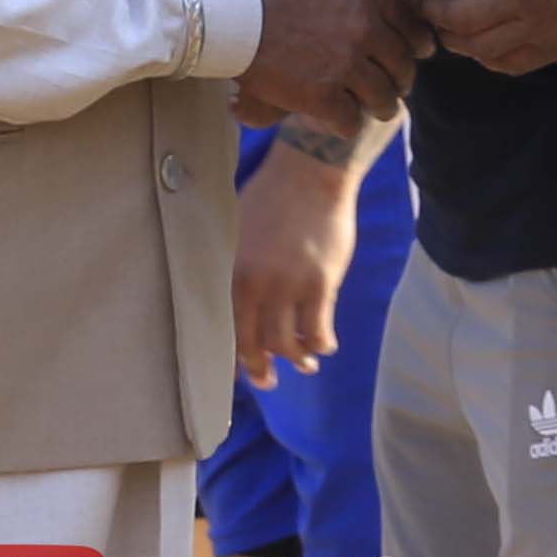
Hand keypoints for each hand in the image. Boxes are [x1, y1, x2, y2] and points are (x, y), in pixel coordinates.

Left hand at [234, 138, 365, 380]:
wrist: (311, 173)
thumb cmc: (273, 196)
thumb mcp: (240, 231)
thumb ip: (239, 266)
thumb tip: (240, 292)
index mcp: (234, 273)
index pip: (229, 328)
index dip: (234, 356)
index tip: (239, 371)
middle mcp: (257, 286)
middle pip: (255, 343)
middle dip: (262, 369)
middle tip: (268, 382)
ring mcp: (290, 286)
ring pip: (289, 342)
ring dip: (298, 359)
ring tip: (306, 365)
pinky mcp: (321, 284)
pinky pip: (319, 328)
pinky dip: (323, 343)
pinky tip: (326, 345)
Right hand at [236, 0, 417, 127]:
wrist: (225, 9)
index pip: (412, 24)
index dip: (419, 43)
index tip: (419, 53)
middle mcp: (365, 29)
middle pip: (402, 64)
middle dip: (402, 78)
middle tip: (397, 86)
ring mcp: (346, 65)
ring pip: (384, 97)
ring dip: (383, 106)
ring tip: (379, 109)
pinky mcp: (323, 96)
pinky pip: (352, 120)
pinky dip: (348, 123)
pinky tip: (341, 122)